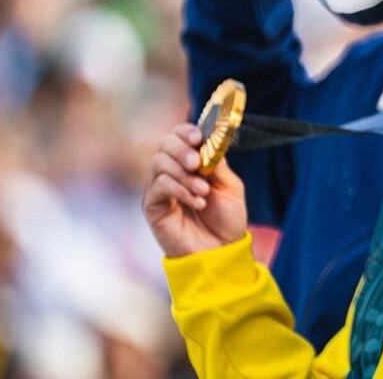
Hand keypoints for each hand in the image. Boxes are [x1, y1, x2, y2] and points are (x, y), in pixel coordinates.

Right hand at [142, 124, 246, 257]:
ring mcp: (160, 188)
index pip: (179, 135)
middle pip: (164, 144)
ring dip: (184, 175)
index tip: (198, 137)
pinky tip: (197, 202)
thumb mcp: (230, 186)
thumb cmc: (226, 219)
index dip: (186, 131)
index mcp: (191, 162)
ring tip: (203, 192)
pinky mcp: (152, 206)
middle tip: (196, 163)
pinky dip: (180, 190)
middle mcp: (172, 171)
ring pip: (159, 163)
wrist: (221, 251)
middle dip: (181, 149)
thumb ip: (217, 163)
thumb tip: (207, 142)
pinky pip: (159, 186)